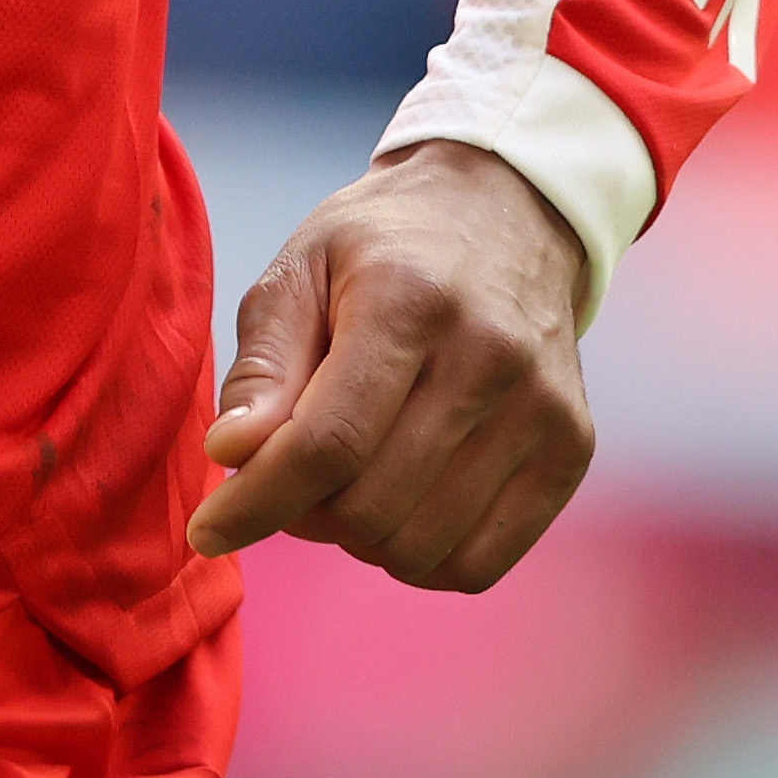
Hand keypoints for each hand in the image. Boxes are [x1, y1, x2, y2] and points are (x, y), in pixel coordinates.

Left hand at [186, 139, 596, 590]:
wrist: (508, 213)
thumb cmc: (383, 248)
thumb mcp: (300, 270)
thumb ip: (264, 366)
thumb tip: (232, 455)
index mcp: (409, 301)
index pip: (326, 443)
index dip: (258, 503)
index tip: (206, 531)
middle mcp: (489, 356)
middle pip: (370, 505)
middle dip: (304, 513)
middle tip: (289, 476)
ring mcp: (542, 408)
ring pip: (420, 546)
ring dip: (360, 538)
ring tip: (348, 480)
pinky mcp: (571, 448)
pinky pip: (477, 564)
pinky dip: (421, 559)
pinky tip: (402, 506)